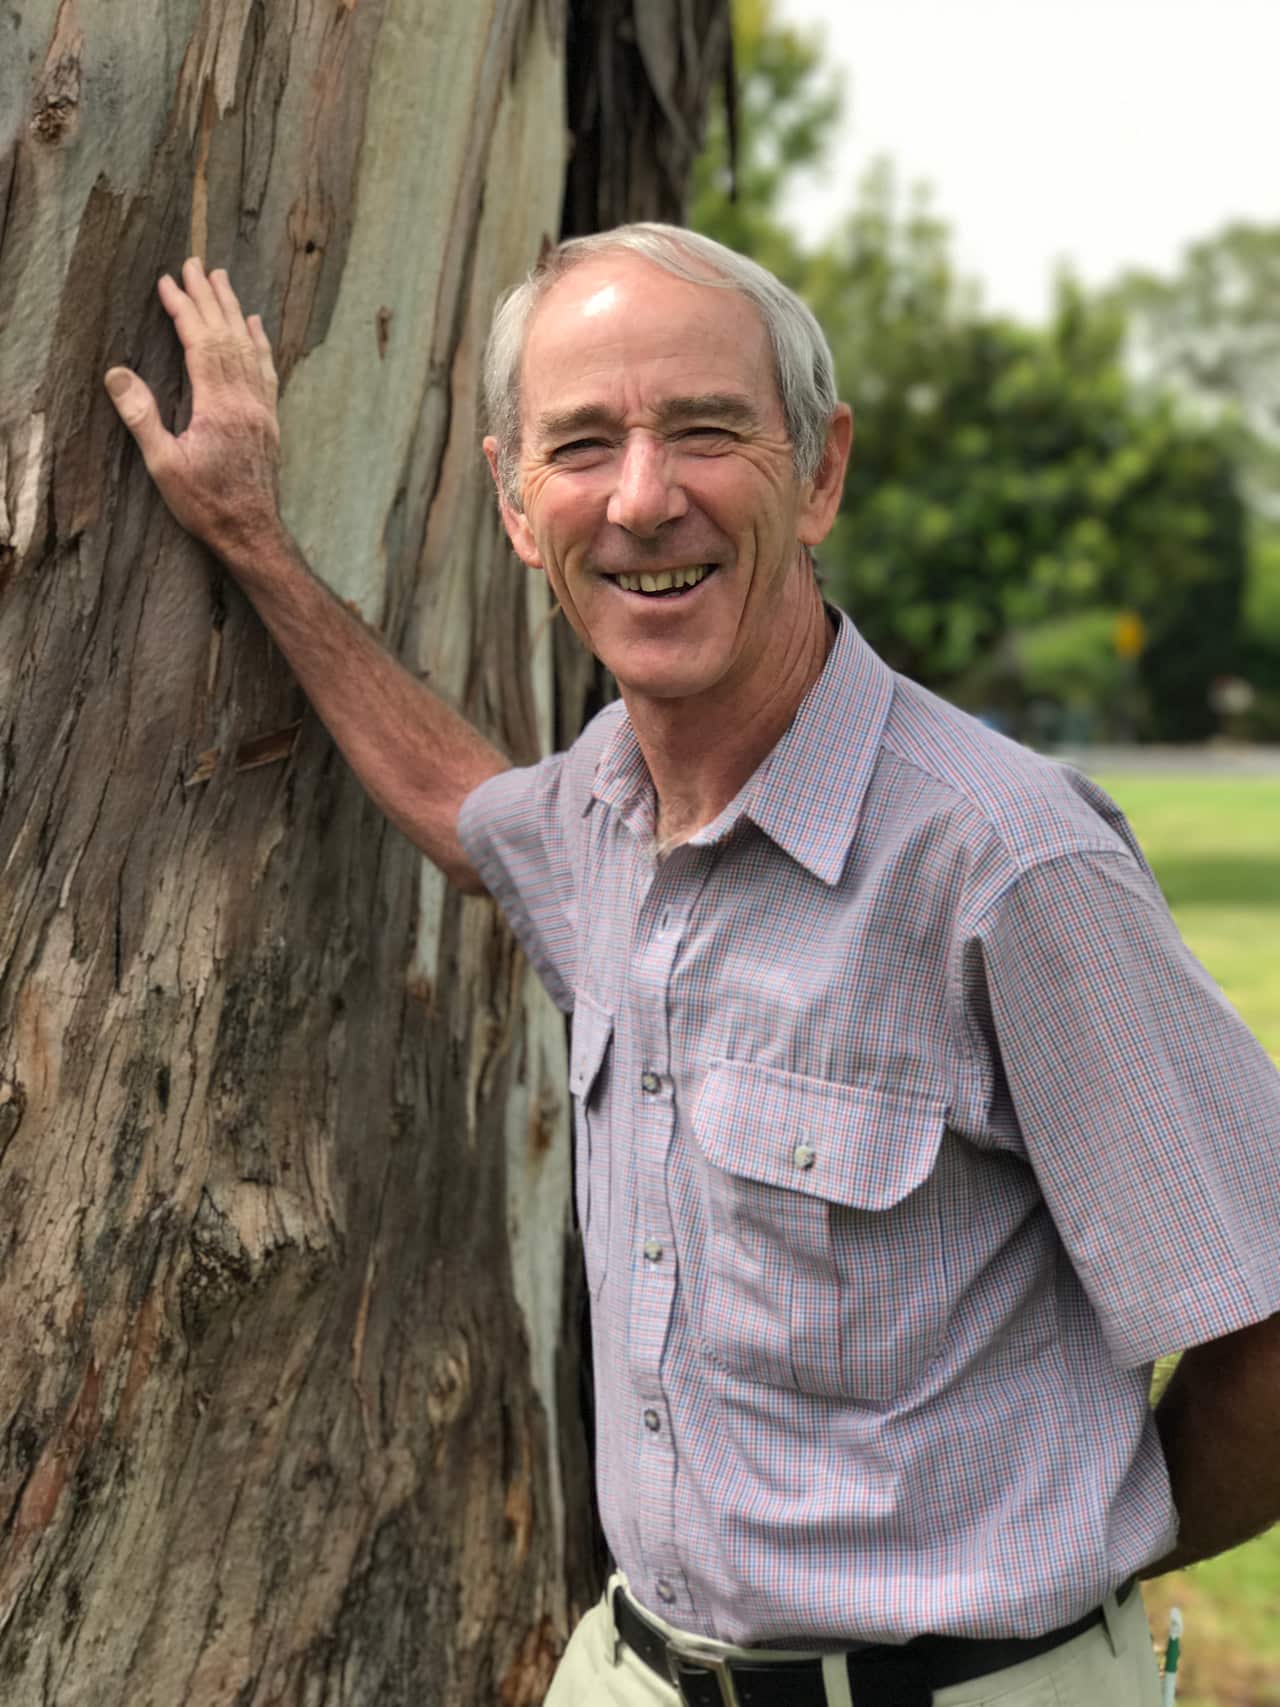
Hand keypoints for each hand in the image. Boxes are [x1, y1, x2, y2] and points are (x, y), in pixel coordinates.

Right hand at [105, 258, 283, 565]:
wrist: (252, 533)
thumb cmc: (207, 504)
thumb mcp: (164, 466)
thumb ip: (142, 418)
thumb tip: (117, 374)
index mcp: (218, 407)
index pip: (199, 343)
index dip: (183, 309)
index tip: (167, 282)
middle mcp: (245, 401)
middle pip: (226, 336)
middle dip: (208, 297)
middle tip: (195, 263)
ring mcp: (262, 409)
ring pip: (249, 348)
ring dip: (233, 311)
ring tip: (222, 280)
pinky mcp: (270, 421)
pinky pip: (266, 370)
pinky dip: (259, 343)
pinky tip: (255, 325)